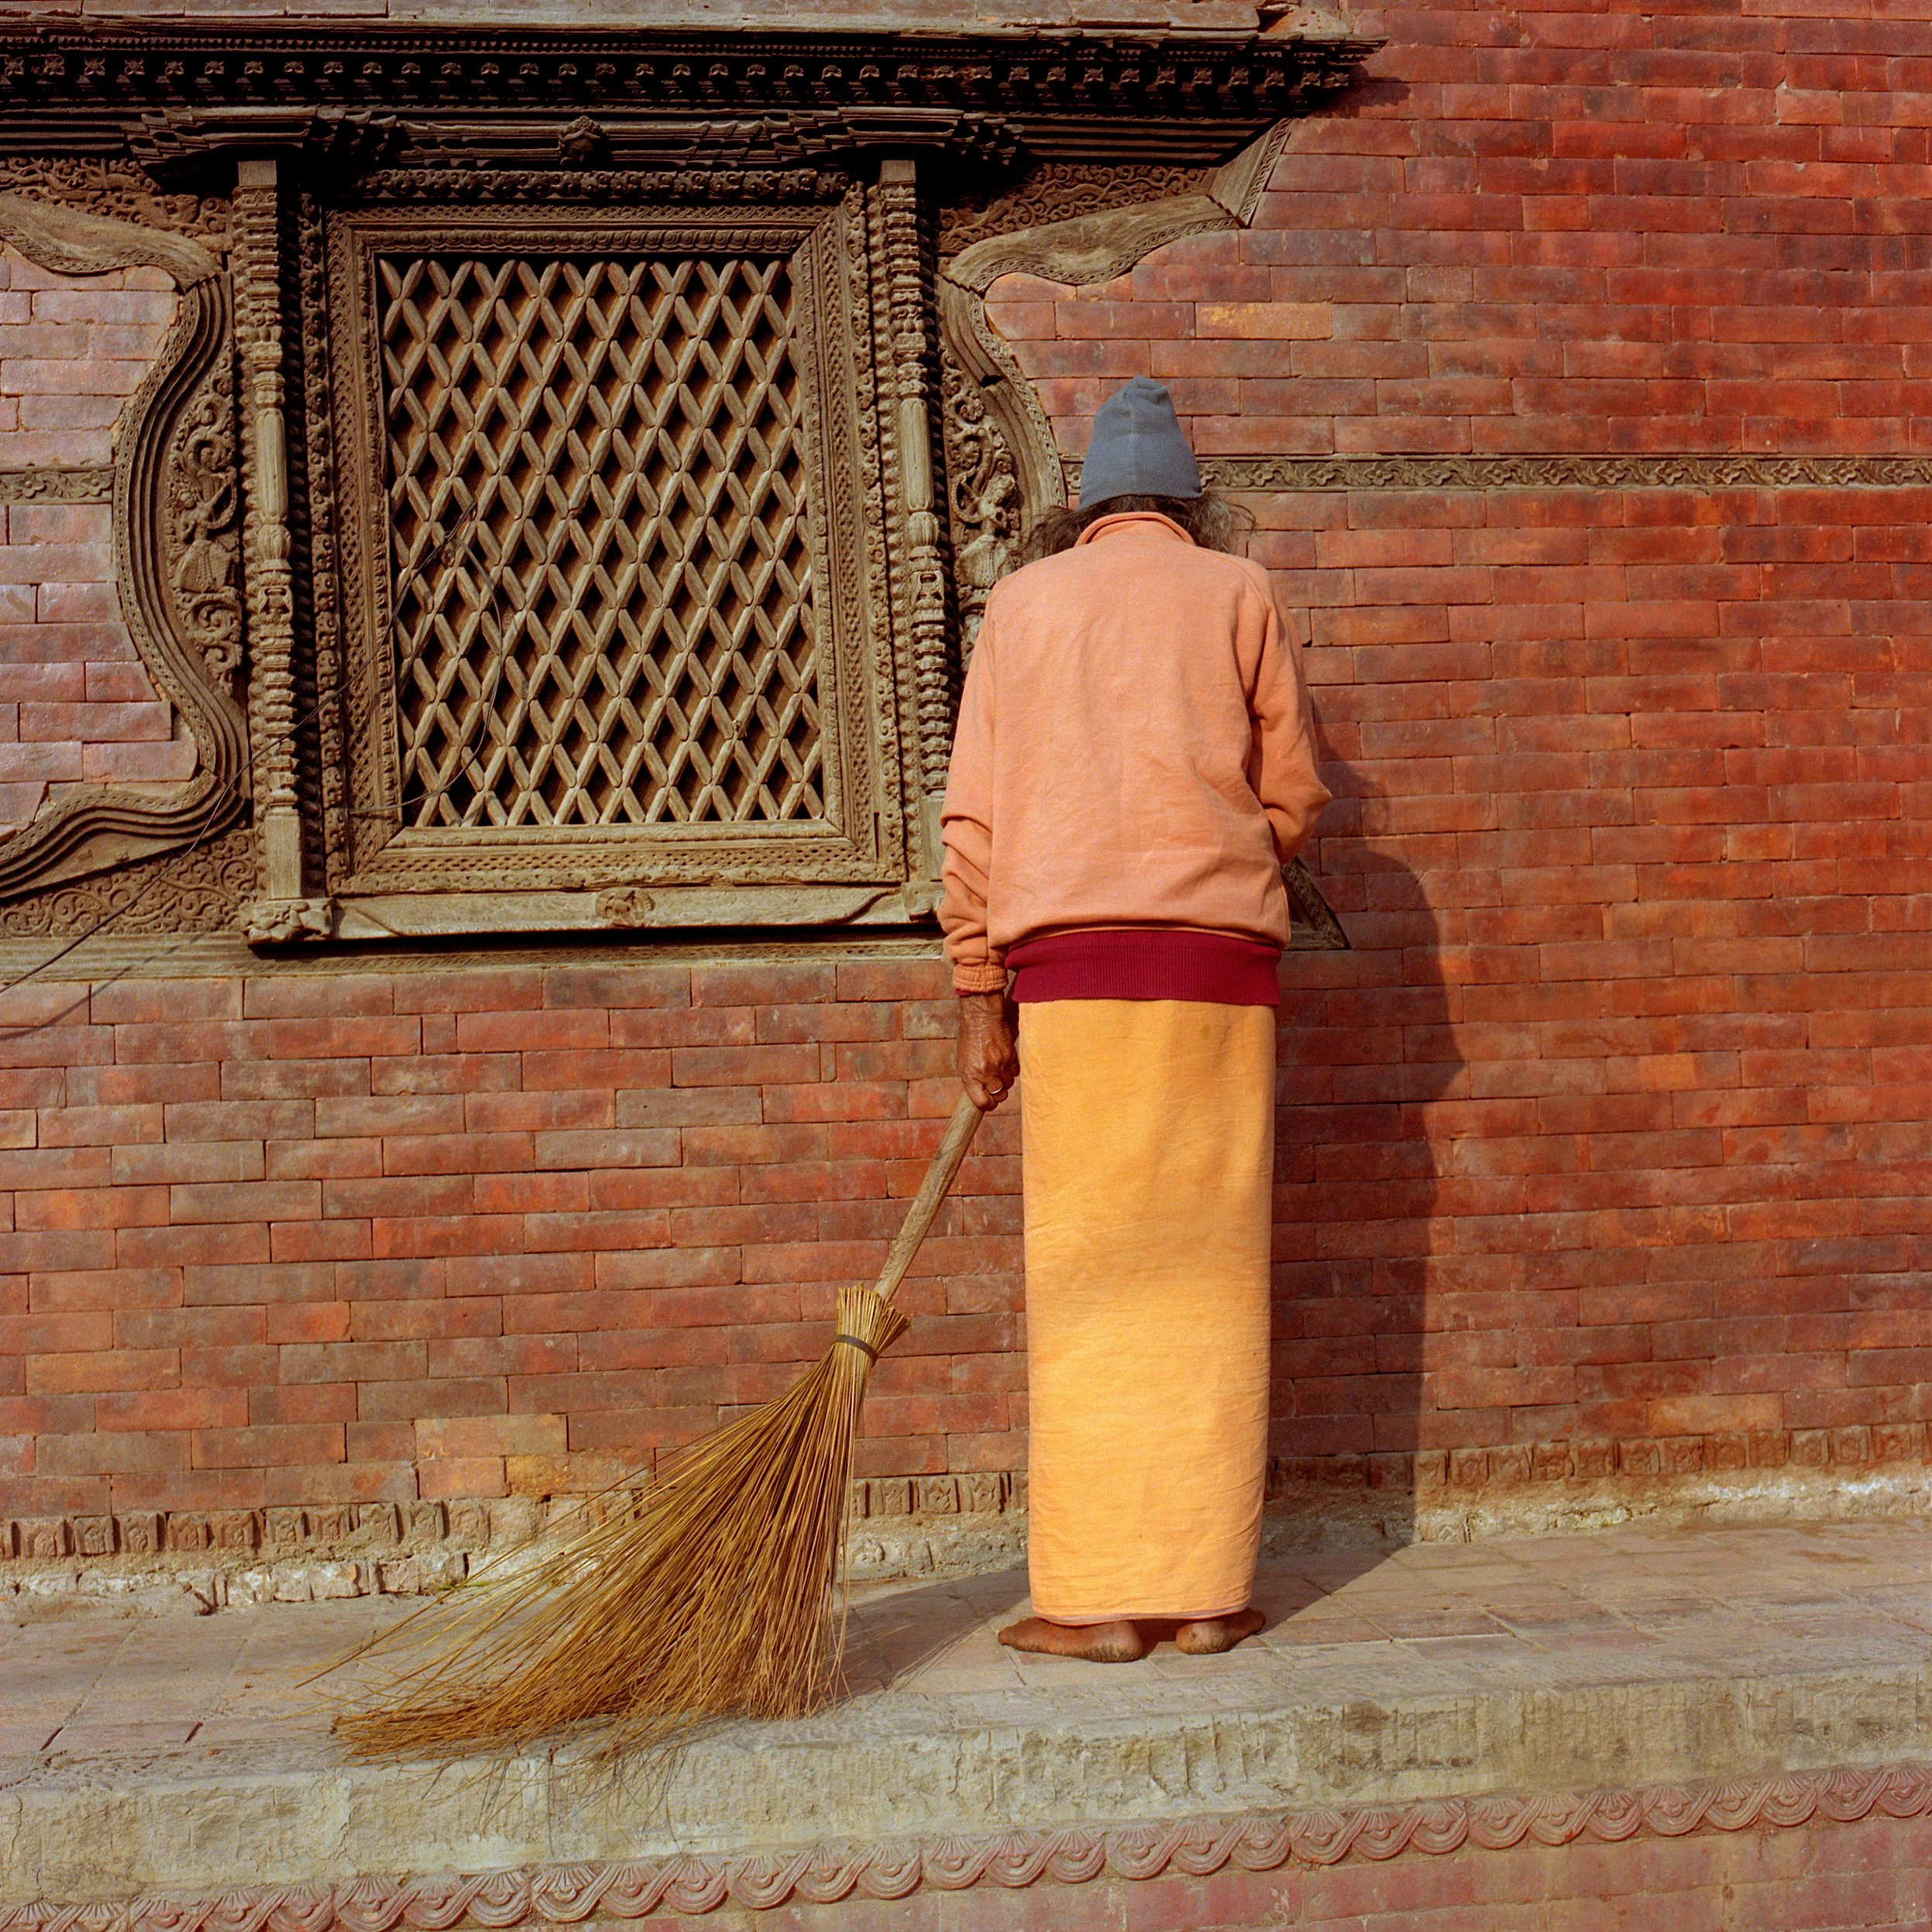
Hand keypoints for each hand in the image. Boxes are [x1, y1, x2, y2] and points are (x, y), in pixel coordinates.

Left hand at [956, 990, 1017, 1109]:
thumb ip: (972, 1078)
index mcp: (970, 1076)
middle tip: (996, 1086)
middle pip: (1000, 1096)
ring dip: (1006, 1080)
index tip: (990, 1102)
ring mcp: (999, 1065)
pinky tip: (1005, 1061)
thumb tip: (981, 1092)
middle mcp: (985, 1073)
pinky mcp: (1011, 1056)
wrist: (980, 1019)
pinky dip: (1012, 1070)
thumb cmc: (969, 1039)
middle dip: (999, 1094)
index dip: (988, 1105)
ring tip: (999, 1069)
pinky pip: (1015, 1072)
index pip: (982, 1102)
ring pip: (1009, 1084)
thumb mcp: (964, 1061)